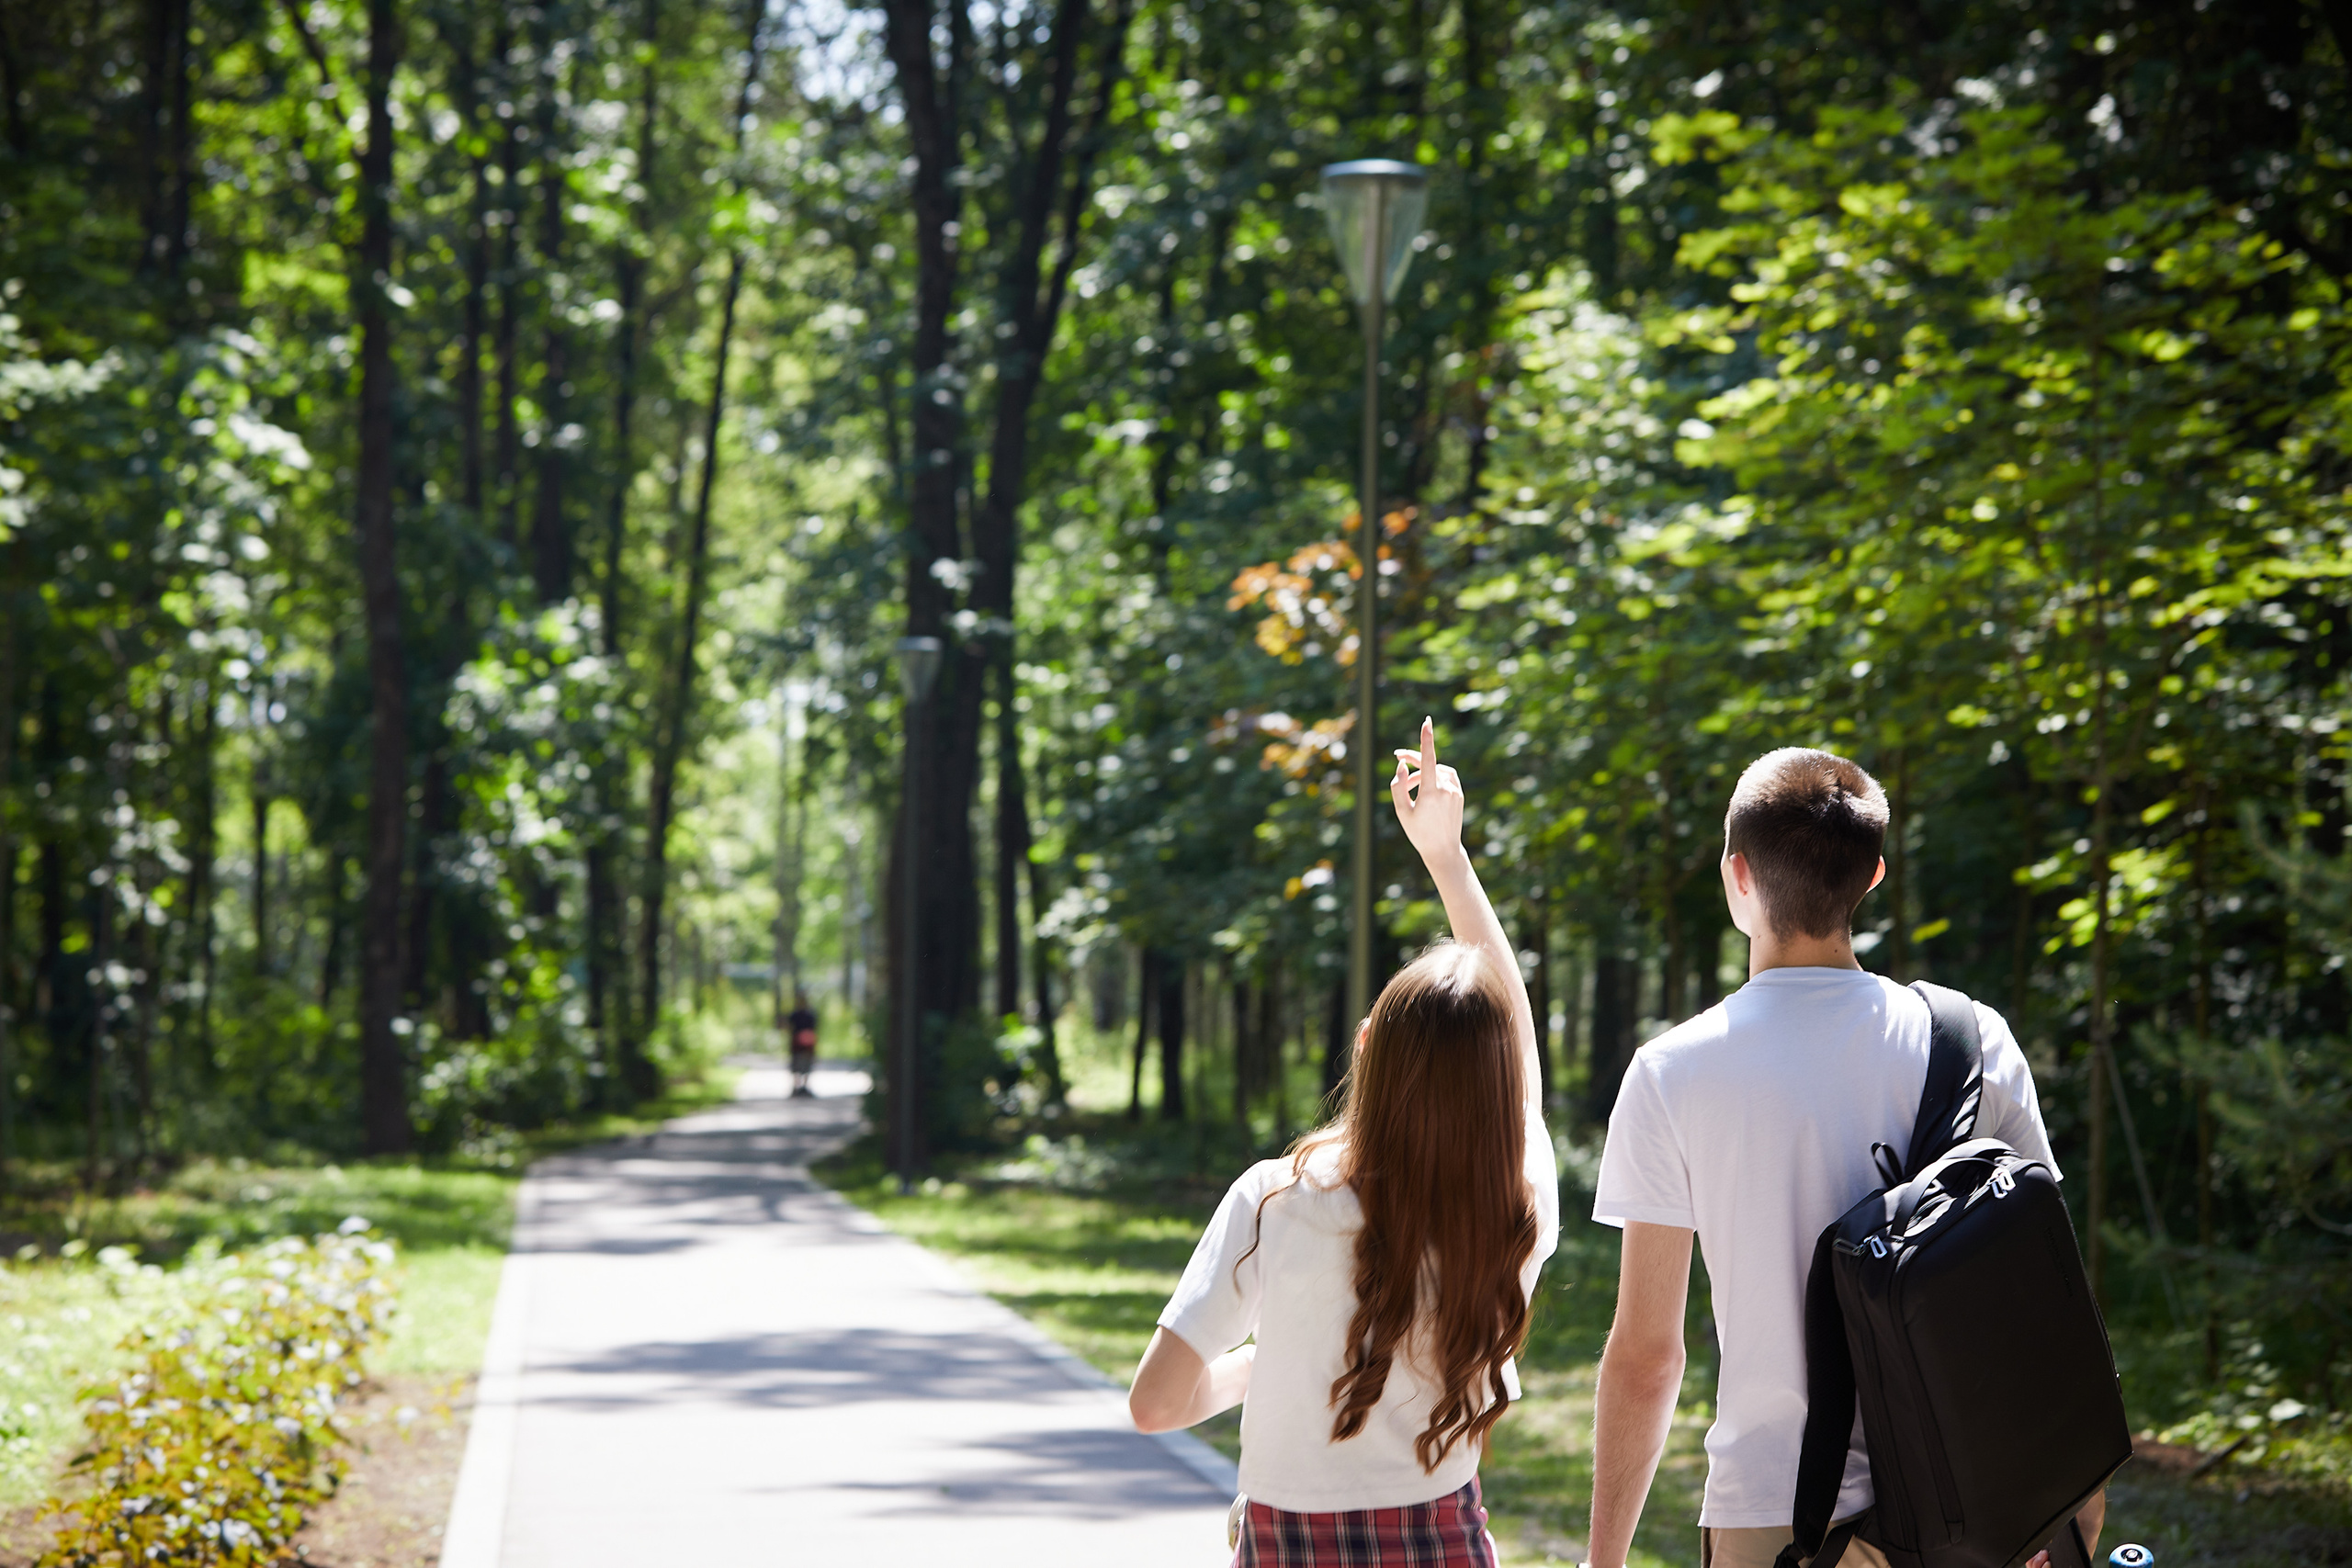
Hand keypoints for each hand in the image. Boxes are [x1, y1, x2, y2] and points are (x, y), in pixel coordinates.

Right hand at [1390, 716, 1465, 870]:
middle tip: (1397, 757)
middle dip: (1412, 759)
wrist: (1443, 850)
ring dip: (1422, 773)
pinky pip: (1446, 776)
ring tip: (1409, 784)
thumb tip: (1403, 765)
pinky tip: (1425, 786)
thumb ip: (1398, 786)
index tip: (1427, 722)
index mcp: (1431, 792)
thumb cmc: (1418, 832)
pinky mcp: (1460, 793)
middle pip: (1428, 764)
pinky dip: (1435, 776)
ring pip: (1436, 771)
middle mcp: (1446, 788)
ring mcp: (1455, 790)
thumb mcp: (1401, 811)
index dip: (1427, 739)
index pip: (1429, 759)